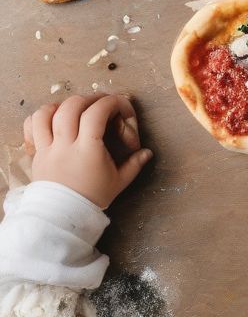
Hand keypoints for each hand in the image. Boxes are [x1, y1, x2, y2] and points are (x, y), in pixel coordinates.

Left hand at [23, 95, 151, 208]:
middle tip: (102, 105)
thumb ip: (134, 164)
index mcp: (87, 150)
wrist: (62, 217)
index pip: (96, 114)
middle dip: (90, 99)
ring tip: (77, 109)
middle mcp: (65, 145)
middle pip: (71, 106)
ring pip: (46, 113)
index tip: (122, 107)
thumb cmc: (91, 198)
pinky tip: (54, 118)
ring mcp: (47, 148)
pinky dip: (41, 116)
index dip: (112, 103)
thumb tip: (147, 153)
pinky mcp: (37, 152)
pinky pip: (31, 127)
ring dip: (63, 104)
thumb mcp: (119, 182)